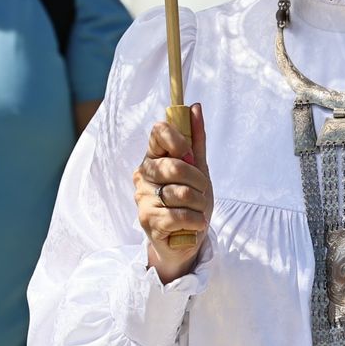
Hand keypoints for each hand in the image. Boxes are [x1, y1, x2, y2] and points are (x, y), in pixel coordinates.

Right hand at [134, 103, 211, 283]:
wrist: (187, 238)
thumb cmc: (191, 201)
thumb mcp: (199, 168)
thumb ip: (196, 140)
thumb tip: (195, 107)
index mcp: (153, 157)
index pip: (158, 132)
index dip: (178, 140)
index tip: (190, 155)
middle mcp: (143, 174)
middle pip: (175, 166)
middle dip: (199, 181)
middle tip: (201, 192)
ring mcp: (142, 198)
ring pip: (181, 193)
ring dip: (200, 204)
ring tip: (198, 210)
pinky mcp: (147, 221)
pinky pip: (179, 215)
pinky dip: (196, 220)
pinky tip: (196, 223)